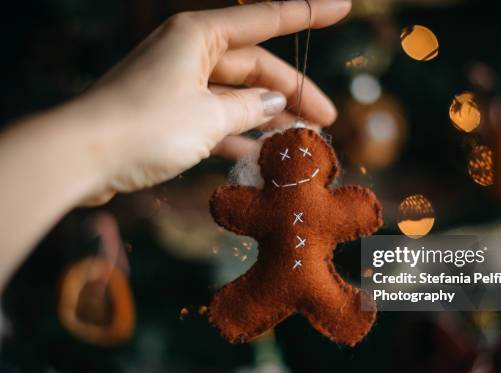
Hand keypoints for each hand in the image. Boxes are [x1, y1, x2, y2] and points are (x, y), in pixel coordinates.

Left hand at [77, 0, 350, 203]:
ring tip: (302, 140)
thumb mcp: (209, 116)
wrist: (82, 157)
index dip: (308, 13)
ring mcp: (180, 84)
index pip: (267, 19)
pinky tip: (263, 154)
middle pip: (256, 67)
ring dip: (268, 118)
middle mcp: (191, 52)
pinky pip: (217, 119)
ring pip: (238, 96)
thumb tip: (274, 102)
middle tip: (326, 120)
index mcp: (200, 35)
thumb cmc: (145, 127)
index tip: (344, 7)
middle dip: (293, 93)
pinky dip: (239, 135)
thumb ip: (249, 108)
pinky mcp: (170, 113)